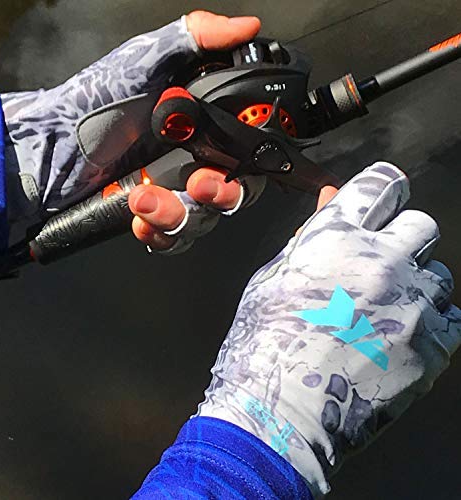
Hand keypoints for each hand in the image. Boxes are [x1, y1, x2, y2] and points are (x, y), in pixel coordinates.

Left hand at [2, 11, 261, 249]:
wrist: (50, 148)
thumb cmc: (95, 103)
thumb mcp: (145, 61)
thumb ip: (195, 40)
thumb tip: (244, 27)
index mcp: (201, 129)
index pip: (246, 152)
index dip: (250, 161)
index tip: (235, 160)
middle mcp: (193, 163)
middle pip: (235, 194)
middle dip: (222, 195)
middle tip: (199, 186)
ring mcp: (174, 193)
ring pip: (203, 221)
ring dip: (177, 215)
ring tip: (142, 197)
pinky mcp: (153, 218)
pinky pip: (173, 239)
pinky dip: (159, 234)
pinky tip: (139, 220)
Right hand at [196, 162, 460, 496]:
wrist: (279, 412)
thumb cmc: (263, 344)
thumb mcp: (273, 278)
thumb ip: (309, 235)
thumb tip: (331, 197)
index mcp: (334, 238)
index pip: (379, 185)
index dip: (386, 186)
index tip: (387, 196)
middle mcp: (379, 262)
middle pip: (420, 224)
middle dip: (402, 237)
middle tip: (378, 264)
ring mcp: (411, 305)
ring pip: (438, 273)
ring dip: (414, 284)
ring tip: (382, 312)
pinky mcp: (432, 347)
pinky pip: (451, 316)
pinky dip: (429, 321)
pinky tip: (397, 337)